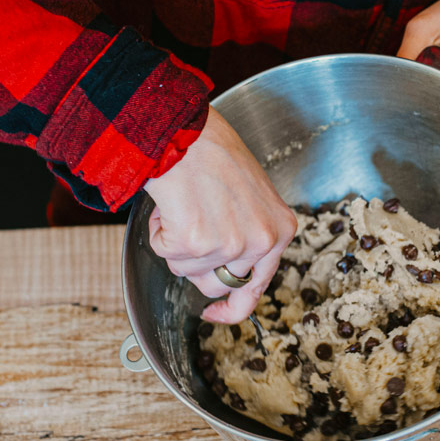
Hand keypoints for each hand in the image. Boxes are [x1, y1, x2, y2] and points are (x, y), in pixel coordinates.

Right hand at [144, 108, 296, 323]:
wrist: (184, 127)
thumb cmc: (212, 150)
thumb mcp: (252, 195)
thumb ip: (249, 233)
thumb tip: (227, 274)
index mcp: (280, 230)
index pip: (256, 289)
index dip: (231, 308)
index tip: (215, 313)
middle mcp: (261, 241)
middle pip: (215, 284)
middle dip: (195, 262)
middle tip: (189, 226)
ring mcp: (229, 244)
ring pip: (185, 269)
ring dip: (174, 242)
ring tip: (183, 203)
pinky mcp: (195, 242)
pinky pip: (163, 252)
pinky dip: (158, 230)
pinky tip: (170, 202)